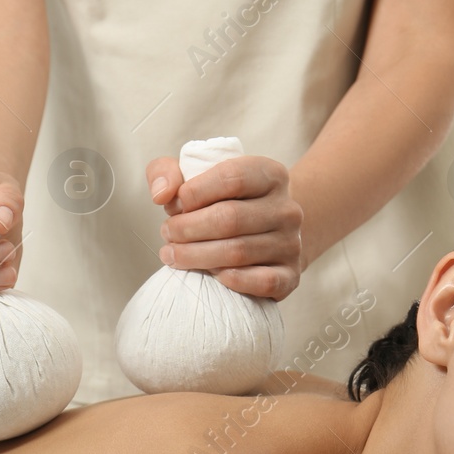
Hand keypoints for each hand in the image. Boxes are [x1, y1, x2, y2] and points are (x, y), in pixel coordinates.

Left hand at [144, 152, 303, 300]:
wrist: (269, 236)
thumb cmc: (224, 203)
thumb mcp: (196, 177)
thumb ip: (167, 172)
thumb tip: (162, 195)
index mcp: (270, 175)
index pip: (230, 178)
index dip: (193, 193)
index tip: (173, 206)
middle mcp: (287, 209)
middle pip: (230, 218)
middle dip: (187, 229)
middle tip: (167, 234)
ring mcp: (292, 244)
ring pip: (238, 252)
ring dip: (196, 256)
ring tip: (173, 255)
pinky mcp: (291, 276)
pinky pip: (263, 281)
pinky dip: (233, 280)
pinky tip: (210, 275)